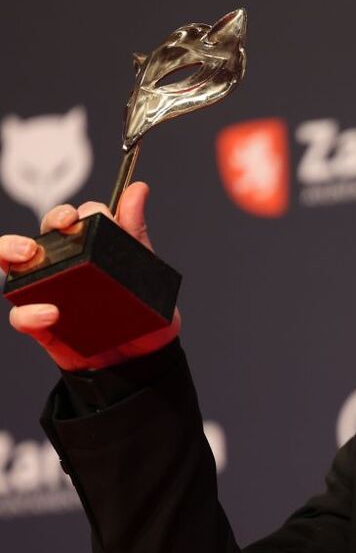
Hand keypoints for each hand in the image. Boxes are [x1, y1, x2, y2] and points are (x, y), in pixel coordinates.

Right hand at [1, 182, 180, 371]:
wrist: (144, 362)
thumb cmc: (143, 315)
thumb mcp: (146, 273)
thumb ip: (137, 234)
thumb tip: (137, 190)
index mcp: (86, 250)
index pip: (69, 221)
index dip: (72, 212)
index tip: (87, 214)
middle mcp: (62, 268)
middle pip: (38, 235)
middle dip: (45, 224)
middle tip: (61, 226)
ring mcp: (48, 295)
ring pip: (14, 267)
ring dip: (11, 251)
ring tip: (28, 253)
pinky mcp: (42, 326)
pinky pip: (22, 315)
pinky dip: (29, 311)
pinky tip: (51, 312)